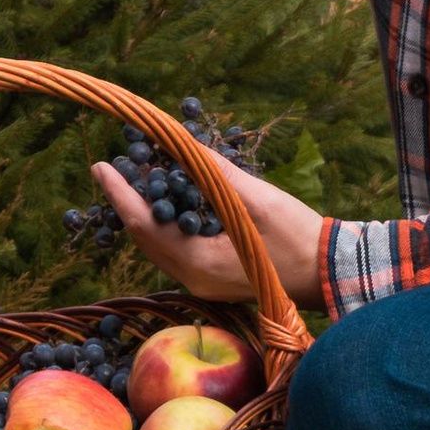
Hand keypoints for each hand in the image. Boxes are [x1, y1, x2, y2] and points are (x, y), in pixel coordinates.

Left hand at [91, 148, 329, 314]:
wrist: (328, 273)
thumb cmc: (298, 238)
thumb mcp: (258, 201)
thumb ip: (216, 175)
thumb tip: (184, 146)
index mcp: (198, 264)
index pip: (145, 226)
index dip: (120, 195)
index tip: (100, 166)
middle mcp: (192, 279)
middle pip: (146, 238)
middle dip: (128, 201)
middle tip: (115, 166)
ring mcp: (201, 283)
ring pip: (159, 245)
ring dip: (146, 211)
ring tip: (136, 176)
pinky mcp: (212, 279)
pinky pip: (176, 249)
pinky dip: (166, 223)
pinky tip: (169, 198)